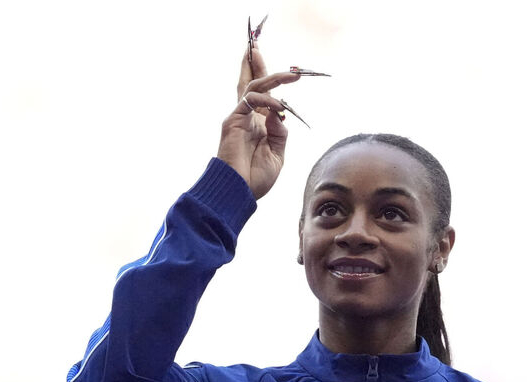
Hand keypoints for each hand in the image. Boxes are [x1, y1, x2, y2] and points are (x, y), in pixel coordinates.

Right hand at [217, 40, 300, 199]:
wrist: (239, 192)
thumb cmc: (255, 179)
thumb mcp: (277, 153)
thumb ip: (280, 131)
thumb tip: (281, 110)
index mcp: (258, 125)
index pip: (262, 95)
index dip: (271, 80)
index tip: (290, 72)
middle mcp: (247, 118)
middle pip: (250, 83)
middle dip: (254, 63)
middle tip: (256, 43)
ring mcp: (238, 118)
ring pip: (252, 87)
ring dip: (270, 75)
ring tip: (293, 74)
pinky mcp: (233, 122)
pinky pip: (250, 101)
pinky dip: (267, 100)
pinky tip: (279, 105)